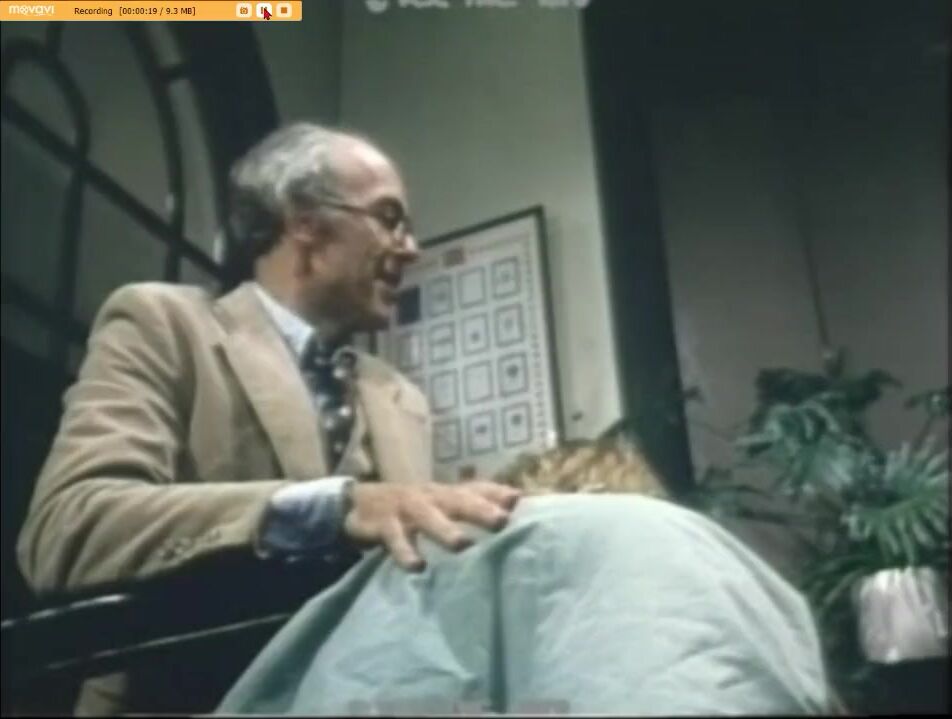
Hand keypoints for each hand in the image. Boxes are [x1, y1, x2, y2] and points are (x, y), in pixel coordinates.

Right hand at [342, 480, 521, 571]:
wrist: (358, 504)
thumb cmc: (412, 508)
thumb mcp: (441, 502)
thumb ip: (475, 500)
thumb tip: (517, 499)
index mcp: (445, 493)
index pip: (474, 488)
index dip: (495, 493)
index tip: (518, 500)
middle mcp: (430, 497)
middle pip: (456, 500)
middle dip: (479, 509)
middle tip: (501, 521)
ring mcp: (406, 509)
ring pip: (427, 516)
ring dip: (444, 529)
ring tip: (462, 544)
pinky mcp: (383, 525)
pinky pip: (395, 538)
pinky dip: (405, 552)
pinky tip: (417, 566)